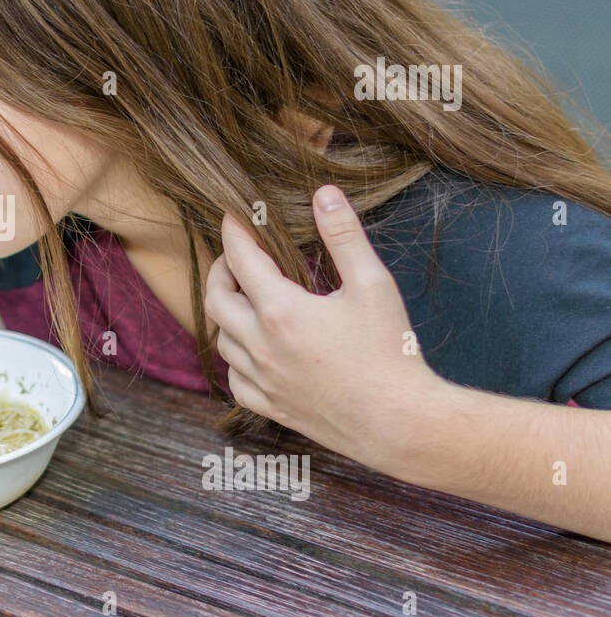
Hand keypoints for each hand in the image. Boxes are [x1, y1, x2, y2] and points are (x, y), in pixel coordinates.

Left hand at [203, 184, 443, 472]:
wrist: (399, 422)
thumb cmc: (391, 352)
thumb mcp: (373, 284)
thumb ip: (344, 236)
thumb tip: (323, 194)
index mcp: (281, 311)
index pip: (241, 259)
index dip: (234, 232)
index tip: (234, 216)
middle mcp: (261, 345)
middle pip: (216, 299)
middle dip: (220, 271)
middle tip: (236, 258)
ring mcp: (263, 379)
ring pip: (221, 340)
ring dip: (226, 315)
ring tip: (245, 299)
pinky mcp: (271, 406)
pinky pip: (235, 381)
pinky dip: (235, 359)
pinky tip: (250, 350)